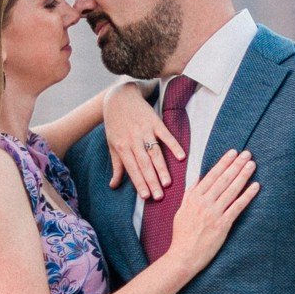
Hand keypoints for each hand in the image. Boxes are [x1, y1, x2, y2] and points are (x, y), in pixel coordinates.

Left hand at [104, 81, 182, 199]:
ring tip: (168, 183)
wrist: (119, 97)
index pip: (132, 169)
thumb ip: (117, 166)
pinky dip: (174, 145)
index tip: (146, 197)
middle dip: (152, 181)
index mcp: (122, 147)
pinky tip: (181, 157)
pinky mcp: (155, 121)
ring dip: (161, 168)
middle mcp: (133, 140)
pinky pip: (166, 135)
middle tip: (159, 196)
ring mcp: (145, 130)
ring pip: (155, 153)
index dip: (139, 183)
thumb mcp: (112, 144)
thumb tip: (113, 185)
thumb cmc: (115, 123)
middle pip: (144, 164)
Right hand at [167, 150, 257, 274]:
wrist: (183, 256)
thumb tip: (197, 180)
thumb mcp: (181, 211)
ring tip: (251, 164)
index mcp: (193, 198)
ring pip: (231, 190)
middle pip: (223, 179)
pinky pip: (237, 207)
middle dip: (236, 165)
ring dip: (243, 175)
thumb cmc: (182, 235)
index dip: (223, 163)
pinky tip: (255, 186)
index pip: (211, 175)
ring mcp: (214, 213)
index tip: (232, 153)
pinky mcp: (223, 225)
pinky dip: (247, 195)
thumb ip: (190, 195)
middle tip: (247, 153)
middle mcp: (204, 203)